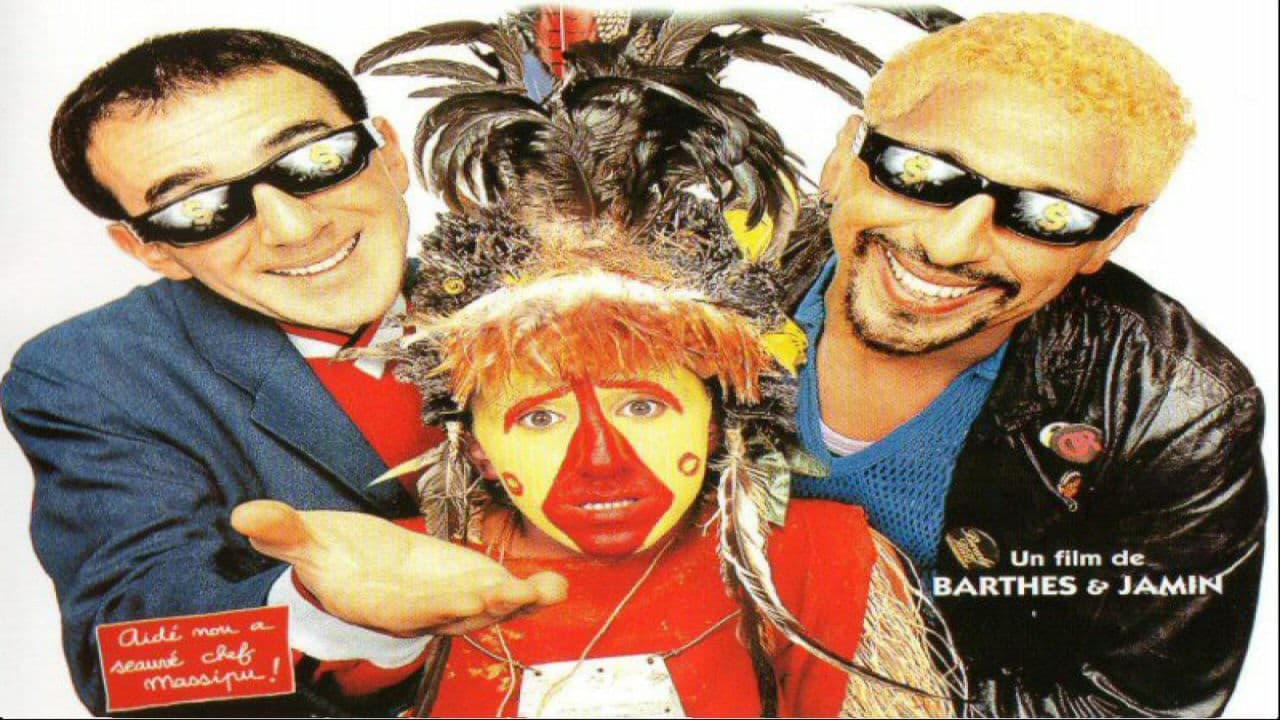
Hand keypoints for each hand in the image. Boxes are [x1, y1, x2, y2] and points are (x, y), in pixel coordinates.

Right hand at [231, 500, 567, 635]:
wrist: (353, 570)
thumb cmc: (331, 557)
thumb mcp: (306, 540)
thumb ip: (283, 530)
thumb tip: (244, 515)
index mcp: (384, 601)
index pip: (413, 605)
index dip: (442, 603)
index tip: (472, 597)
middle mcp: (422, 609)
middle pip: (461, 612)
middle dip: (492, 606)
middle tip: (523, 594)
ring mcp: (451, 601)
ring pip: (490, 608)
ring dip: (522, 602)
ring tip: (554, 590)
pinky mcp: (470, 587)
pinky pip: (504, 596)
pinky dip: (529, 594)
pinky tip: (557, 585)